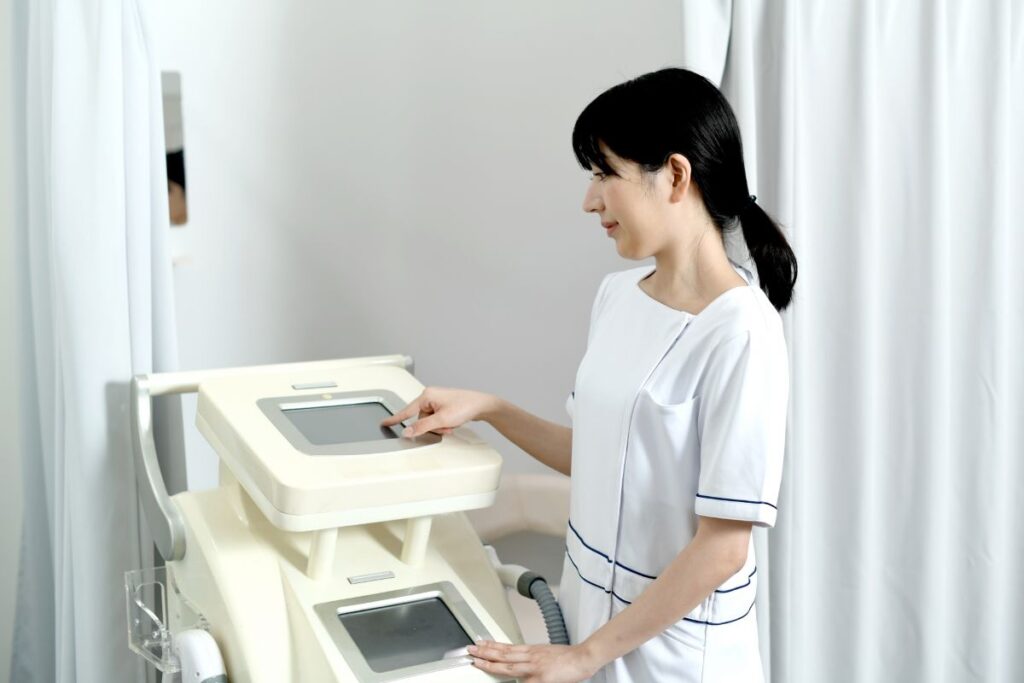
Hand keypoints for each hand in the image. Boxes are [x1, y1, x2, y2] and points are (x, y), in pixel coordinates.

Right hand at [380, 387, 500, 437]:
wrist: (482, 405)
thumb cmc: (465, 406)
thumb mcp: (442, 420)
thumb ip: (422, 427)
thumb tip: (407, 432)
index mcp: (426, 395)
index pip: (407, 411)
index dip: (395, 419)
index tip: (384, 423)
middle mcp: (431, 396)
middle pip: (421, 419)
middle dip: (433, 426)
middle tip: (446, 425)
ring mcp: (438, 401)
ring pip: (430, 421)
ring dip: (440, 426)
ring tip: (452, 423)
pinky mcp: (444, 405)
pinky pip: (437, 419)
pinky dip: (444, 424)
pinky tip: (453, 422)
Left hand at [467, 641, 598, 682]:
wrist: (584, 657)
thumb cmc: (569, 657)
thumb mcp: (547, 654)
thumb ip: (533, 659)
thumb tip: (522, 666)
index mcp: (532, 650)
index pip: (507, 647)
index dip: (492, 645)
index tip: (481, 643)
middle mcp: (530, 656)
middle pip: (503, 654)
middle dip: (485, 652)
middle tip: (471, 649)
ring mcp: (535, 667)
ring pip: (508, 665)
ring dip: (491, 663)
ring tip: (477, 661)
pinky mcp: (541, 678)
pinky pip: (523, 682)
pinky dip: (513, 682)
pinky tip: (501, 680)